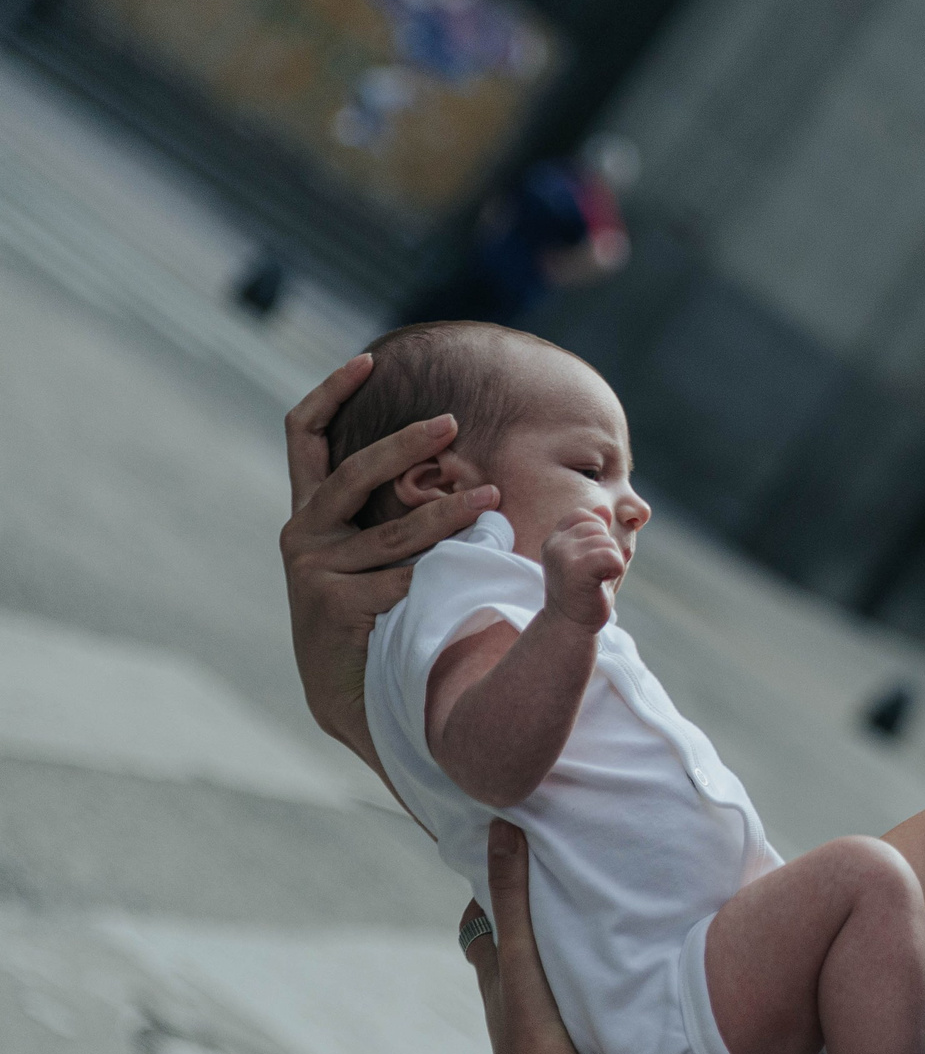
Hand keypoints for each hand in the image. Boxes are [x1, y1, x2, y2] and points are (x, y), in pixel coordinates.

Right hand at [282, 356, 498, 764]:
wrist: (355, 693)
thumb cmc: (378, 613)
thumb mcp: (380, 552)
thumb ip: (397, 508)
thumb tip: (454, 453)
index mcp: (313, 512)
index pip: (303, 436)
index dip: (329, 393)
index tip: (367, 361)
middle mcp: (304, 533)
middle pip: (354, 472)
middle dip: (404, 443)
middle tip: (452, 423)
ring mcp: (313, 569)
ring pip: (395, 532)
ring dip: (449, 515)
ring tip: (492, 499)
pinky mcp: (331, 603)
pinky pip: (403, 579)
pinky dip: (439, 579)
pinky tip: (466, 584)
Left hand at [462, 822, 600, 1053]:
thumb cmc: (532, 1023)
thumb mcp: (520, 951)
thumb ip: (513, 893)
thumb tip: (502, 827)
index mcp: (494, 980)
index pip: (480, 930)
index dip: (490, 899)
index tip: (511, 868)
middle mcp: (508, 1007)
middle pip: (508, 958)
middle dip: (525, 928)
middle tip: (555, 895)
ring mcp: (537, 1033)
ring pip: (538, 987)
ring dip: (555, 964)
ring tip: (588, 937)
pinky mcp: (565, 1052)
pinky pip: (566, 1012)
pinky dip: (576, 993)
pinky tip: (606, 989)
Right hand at [541, 510, 624, 630]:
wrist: (570, 625)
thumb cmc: (582, 592)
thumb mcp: (588, 556)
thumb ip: (595, 532)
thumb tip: (603, 508)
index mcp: (555, 538)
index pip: (585, 515)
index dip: (598, 534)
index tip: (590, 560)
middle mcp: (554, 544)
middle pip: (600, 528)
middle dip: (607, 550)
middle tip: (594, 574)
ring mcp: (562, 556)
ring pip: (607, 543)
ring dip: (611, 563)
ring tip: (596, 580)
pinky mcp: (575, 571)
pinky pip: (610, 556)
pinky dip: (615, 569)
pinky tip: (603, 582)